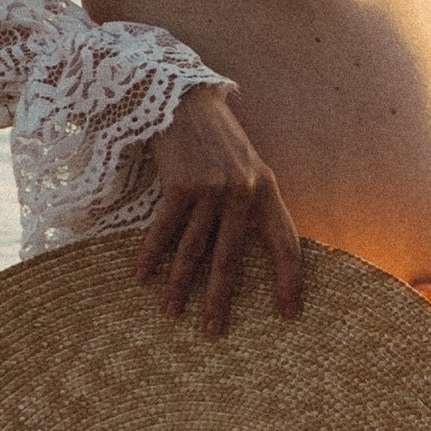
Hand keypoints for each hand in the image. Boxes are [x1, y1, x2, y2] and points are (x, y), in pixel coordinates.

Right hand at [135, 86, 303, 335]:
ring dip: (180, 286)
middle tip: (213, 331)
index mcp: (267, 191)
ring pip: (194, 251)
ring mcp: (211, 189)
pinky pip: (164, 230)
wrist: (183, 98)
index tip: (288, 314)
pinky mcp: (180, 185)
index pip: (287, 245)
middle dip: (220, 299)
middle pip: (232, 259)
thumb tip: (249, 250)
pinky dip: (150, 255)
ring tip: (172, 313)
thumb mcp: (247, 167)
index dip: (290, 281)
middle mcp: (243, 193)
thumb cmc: (215, 139)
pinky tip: (141, 277)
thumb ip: (251, 203)